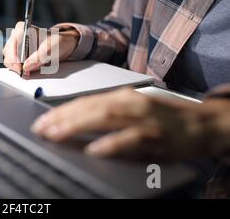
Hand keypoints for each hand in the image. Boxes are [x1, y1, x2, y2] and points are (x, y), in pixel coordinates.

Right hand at [3, 22, 79, 74]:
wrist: (61, 44)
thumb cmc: (57, 41)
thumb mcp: (52, 48)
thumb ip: (39, 57)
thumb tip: (26, 67)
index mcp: (22, 28)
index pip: (12, 43)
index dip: (14, 57)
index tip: (20, 68)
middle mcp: (15, 35)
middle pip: (8, 53)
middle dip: (16, 64)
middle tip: (26, 72)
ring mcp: (14, 44)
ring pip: (9, 59)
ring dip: (18, 67)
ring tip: (30, 70)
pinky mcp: (16, 53)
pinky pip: (12, 63)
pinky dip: (19, 68)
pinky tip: (29, 69)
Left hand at [31, 88, 229, 160]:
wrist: (203, 123)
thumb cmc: (164, 117)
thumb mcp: (134, 108)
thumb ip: (108, 112)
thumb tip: (75, 120)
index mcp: (123, 96)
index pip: (85, 101)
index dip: (61, 110)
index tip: (42, 120)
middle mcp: (130, 103)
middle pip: (90, 107)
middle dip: (62, 117)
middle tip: (41, 128)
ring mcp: (143, 119)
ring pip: (105, 118)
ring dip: (77, 125)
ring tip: (56, 133)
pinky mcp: (156, 137)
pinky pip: (130, 140)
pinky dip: (111, 144)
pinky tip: (94, 149)